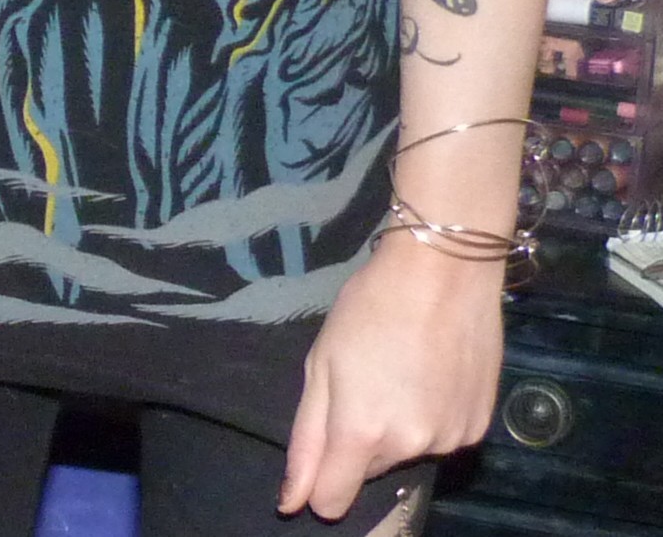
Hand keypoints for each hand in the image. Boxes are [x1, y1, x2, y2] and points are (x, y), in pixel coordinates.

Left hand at [280, 236, 503, 520]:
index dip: (319, 482)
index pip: (331, 502)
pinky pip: (442, 438)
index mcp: (361, 432)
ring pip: (407, 454)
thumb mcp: (322, 362)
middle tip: (367, 381)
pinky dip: (432, 417)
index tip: (324, 447)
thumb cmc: (371, 304)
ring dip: (399, 428)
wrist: (444, 268)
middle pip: (369, 471)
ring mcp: (449, 440)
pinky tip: (434, 372)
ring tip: (403, 369)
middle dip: (361, 440)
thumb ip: (306, 438)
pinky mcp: (478, 427)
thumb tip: (291, 501)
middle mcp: (409, 447)